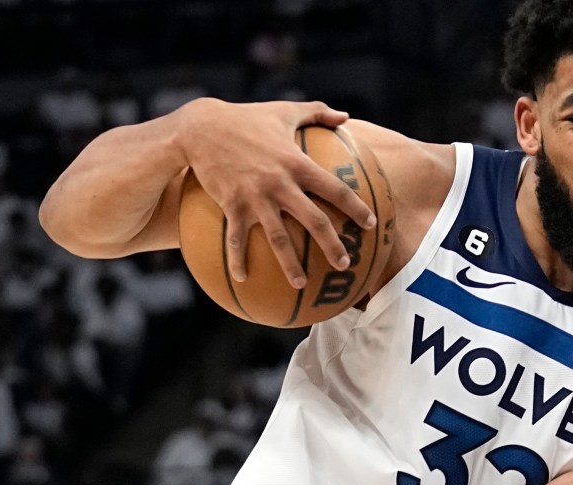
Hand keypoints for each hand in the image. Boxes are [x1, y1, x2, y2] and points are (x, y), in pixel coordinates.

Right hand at [174, 99, 374, 288]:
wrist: (201, 128)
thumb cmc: (245, 118)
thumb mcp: (284, 111)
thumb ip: (317, 112)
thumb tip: (345, 116)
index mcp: (297, 163)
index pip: (336, 189)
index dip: (356, 208)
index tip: (371, 224)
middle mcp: (280, 184)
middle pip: (315, 221)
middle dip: (333, 246)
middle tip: (345, 266)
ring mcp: (256, 198)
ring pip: (279, 239)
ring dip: (291, 265)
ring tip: (302, 285)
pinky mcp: (232, 206)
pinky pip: (236, 240)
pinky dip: (238, 261)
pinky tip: (242, 278)